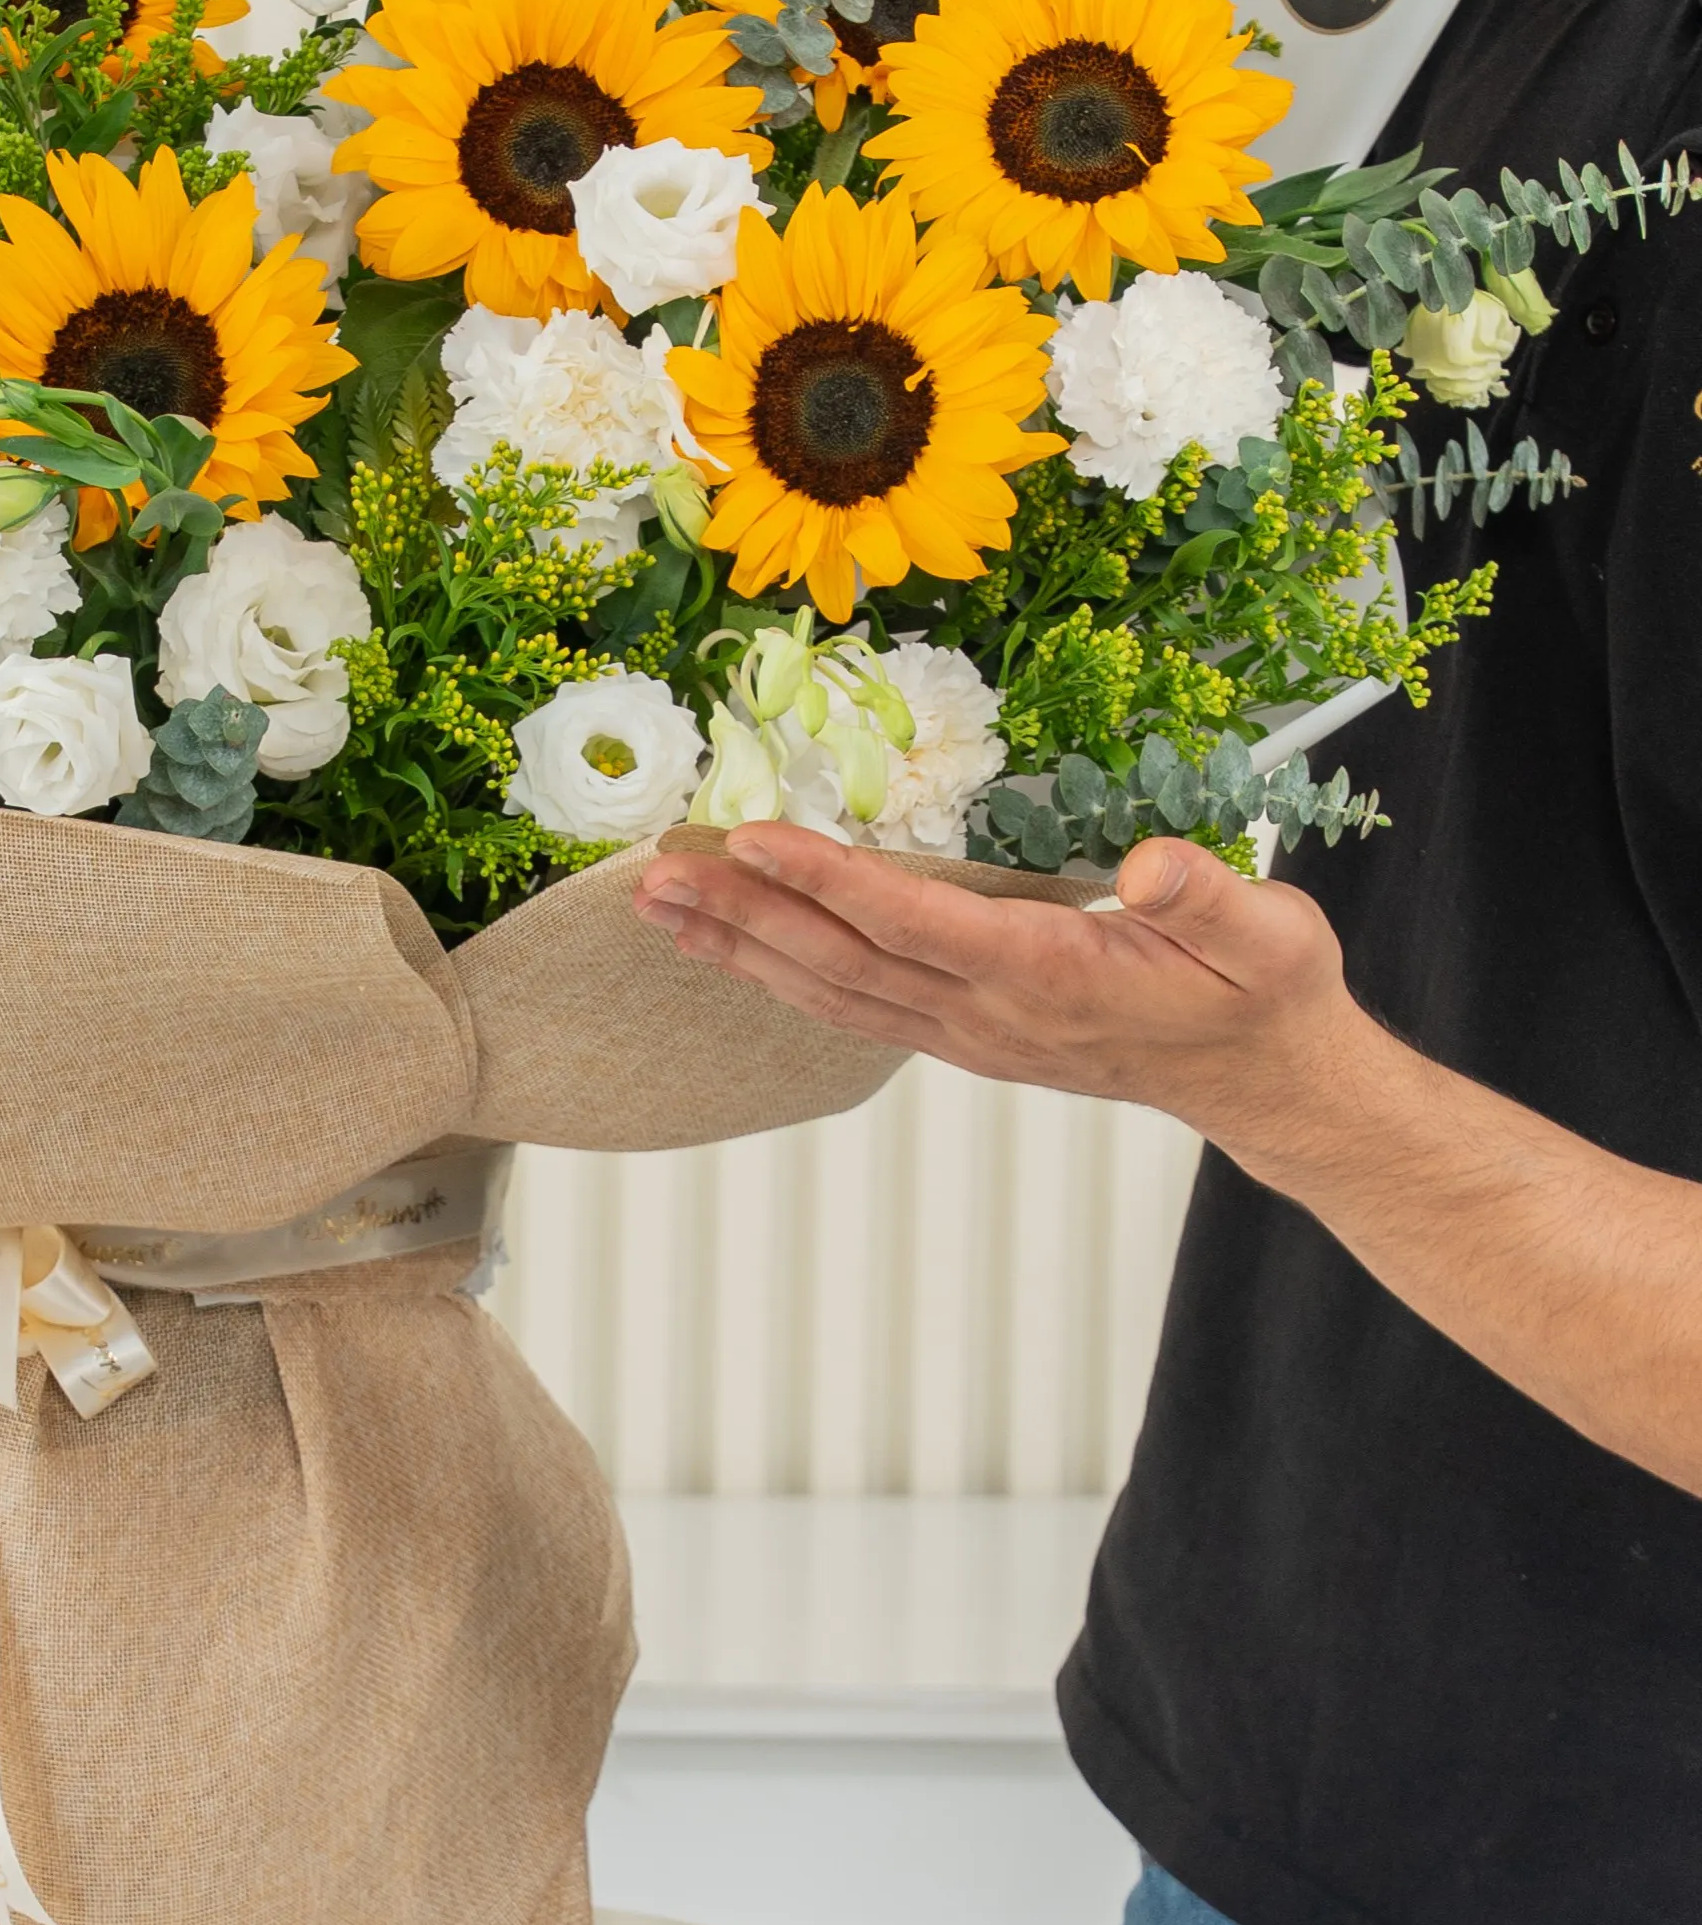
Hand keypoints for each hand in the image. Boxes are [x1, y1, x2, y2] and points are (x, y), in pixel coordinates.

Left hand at [644, 828, 1701, 1500]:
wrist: (1268, 1084)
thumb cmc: (1265, 994)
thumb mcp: (1270, 934)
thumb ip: (1212, 896)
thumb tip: (1154, 865)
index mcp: (1047, 975)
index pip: (911, 921)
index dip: (827, 881)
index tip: (750, 840)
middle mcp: (987, 1013)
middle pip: (840, 960)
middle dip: (741, 915)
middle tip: (652, 876)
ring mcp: (968, 1034)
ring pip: (830, 990)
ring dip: (740, 948)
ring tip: (659, 909)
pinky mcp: (964, 1036)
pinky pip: (851, 1006)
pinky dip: (783, 974)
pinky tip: (735, 950)